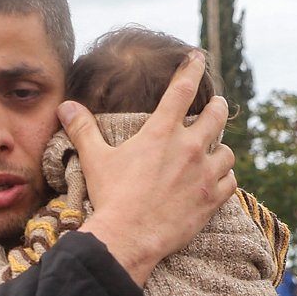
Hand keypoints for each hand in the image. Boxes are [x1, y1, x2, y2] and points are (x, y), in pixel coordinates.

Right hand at [68, 52, 234, 285]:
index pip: (182, 89)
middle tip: (215, 107)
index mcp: (161, 133)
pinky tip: (218, 181)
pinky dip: (225, 179)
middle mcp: (188, 148)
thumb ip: (83, 129)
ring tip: (214, 152)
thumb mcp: (95, 160)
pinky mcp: (211, 200)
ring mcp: (203, 174)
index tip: (198, 57)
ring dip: (220, 149)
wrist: (128, 238)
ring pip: (227, 152)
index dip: (192, 68)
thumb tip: (65, 106)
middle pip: (217, 115)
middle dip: (217, 107)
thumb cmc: (111, 197)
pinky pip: (230, 182)